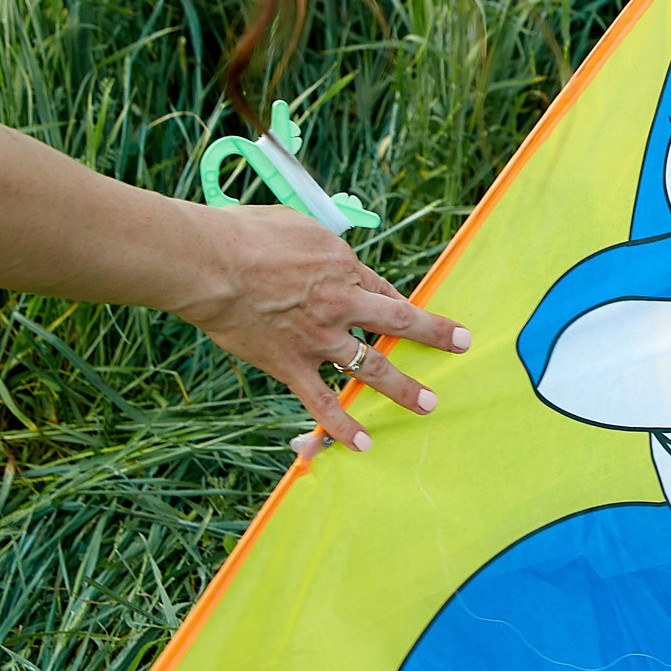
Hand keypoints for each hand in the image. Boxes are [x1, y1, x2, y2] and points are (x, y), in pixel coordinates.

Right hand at [177, 205, 471, 455]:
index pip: (382, 289)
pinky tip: (363, 445)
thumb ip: (315, 246)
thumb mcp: (295, 226)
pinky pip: (323, 402)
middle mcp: (341, 304)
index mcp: (343, 267)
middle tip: (462, 345)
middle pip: (398, 322)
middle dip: (434, 334)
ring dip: (404, 388)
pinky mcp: (292, 365)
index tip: (413, 314)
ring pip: (372, 367)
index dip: (398, 303)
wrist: (209, 262)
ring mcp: (319, 338)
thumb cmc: (244, 235)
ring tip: (429, 404)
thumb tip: (318, 253)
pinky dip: (342, 426)